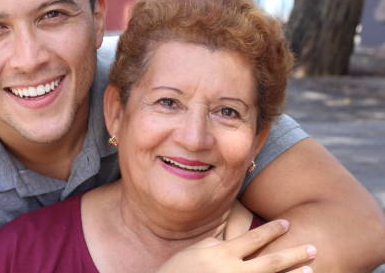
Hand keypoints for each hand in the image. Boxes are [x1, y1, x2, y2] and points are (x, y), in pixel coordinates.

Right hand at [157, 220, 315, 272]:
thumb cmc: (177, 271)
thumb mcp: (194, 251)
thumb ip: (215, 244)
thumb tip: (231, 239)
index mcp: (222, 254)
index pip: (253, 238)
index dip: (272, 230)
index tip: (287, 223)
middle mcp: (233, 271)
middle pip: (271, 262)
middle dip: (294, 254)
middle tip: (314, 248)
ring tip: (310, 270)